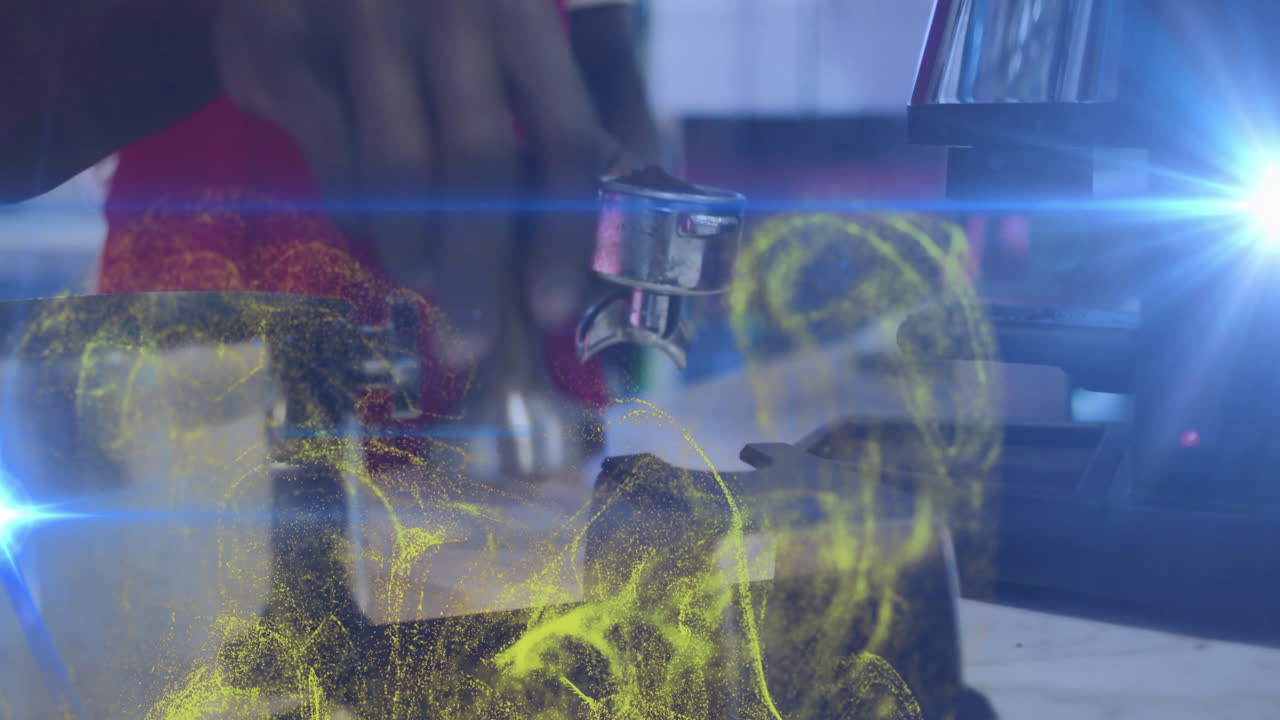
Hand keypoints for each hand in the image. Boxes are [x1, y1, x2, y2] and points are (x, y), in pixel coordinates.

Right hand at [214, 0, 612, 364]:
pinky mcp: (278, 47)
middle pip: (476, 164)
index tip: (553, 308)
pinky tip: (375, 231)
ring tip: (422, 279)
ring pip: (394, 174)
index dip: (563, 233)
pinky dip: (359, 215)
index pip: (563, 136)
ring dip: (412, 250)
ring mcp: (357, 21)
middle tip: (472, 344)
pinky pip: (331, 162)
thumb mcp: (537, 8)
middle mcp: (444, 8)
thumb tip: (651, 178)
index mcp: (521, 6)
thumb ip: (604, 79)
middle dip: (477, 271)